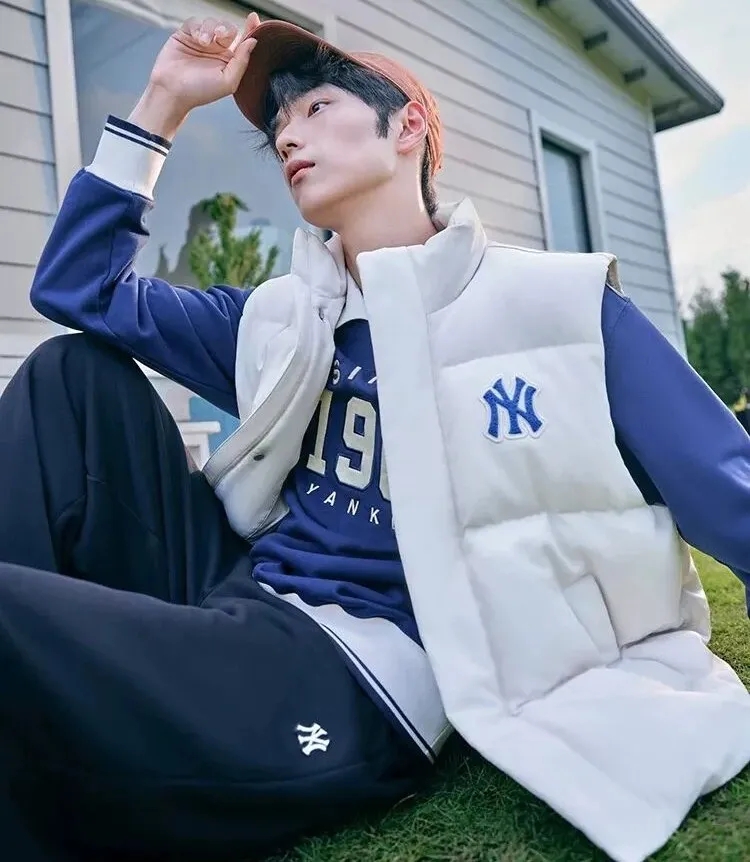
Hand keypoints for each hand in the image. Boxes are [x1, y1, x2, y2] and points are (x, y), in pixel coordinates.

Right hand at [129, 12, 258, 137]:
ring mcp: (202, 42)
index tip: (253, 18)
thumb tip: (253, 41)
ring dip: (210, 29)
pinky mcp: (186, 35)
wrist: (171, 90)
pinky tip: (196, 39)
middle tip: (220, 35)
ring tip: (203, 42)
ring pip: (212, 23)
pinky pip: (195, 22)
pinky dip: (197, 28)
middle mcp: (217, 50)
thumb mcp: (228, 81)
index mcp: (229, 62)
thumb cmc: (199, 91)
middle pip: (228, 28)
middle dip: (226, 29)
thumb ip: (242, 61)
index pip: (243, 42)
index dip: (250, 29)